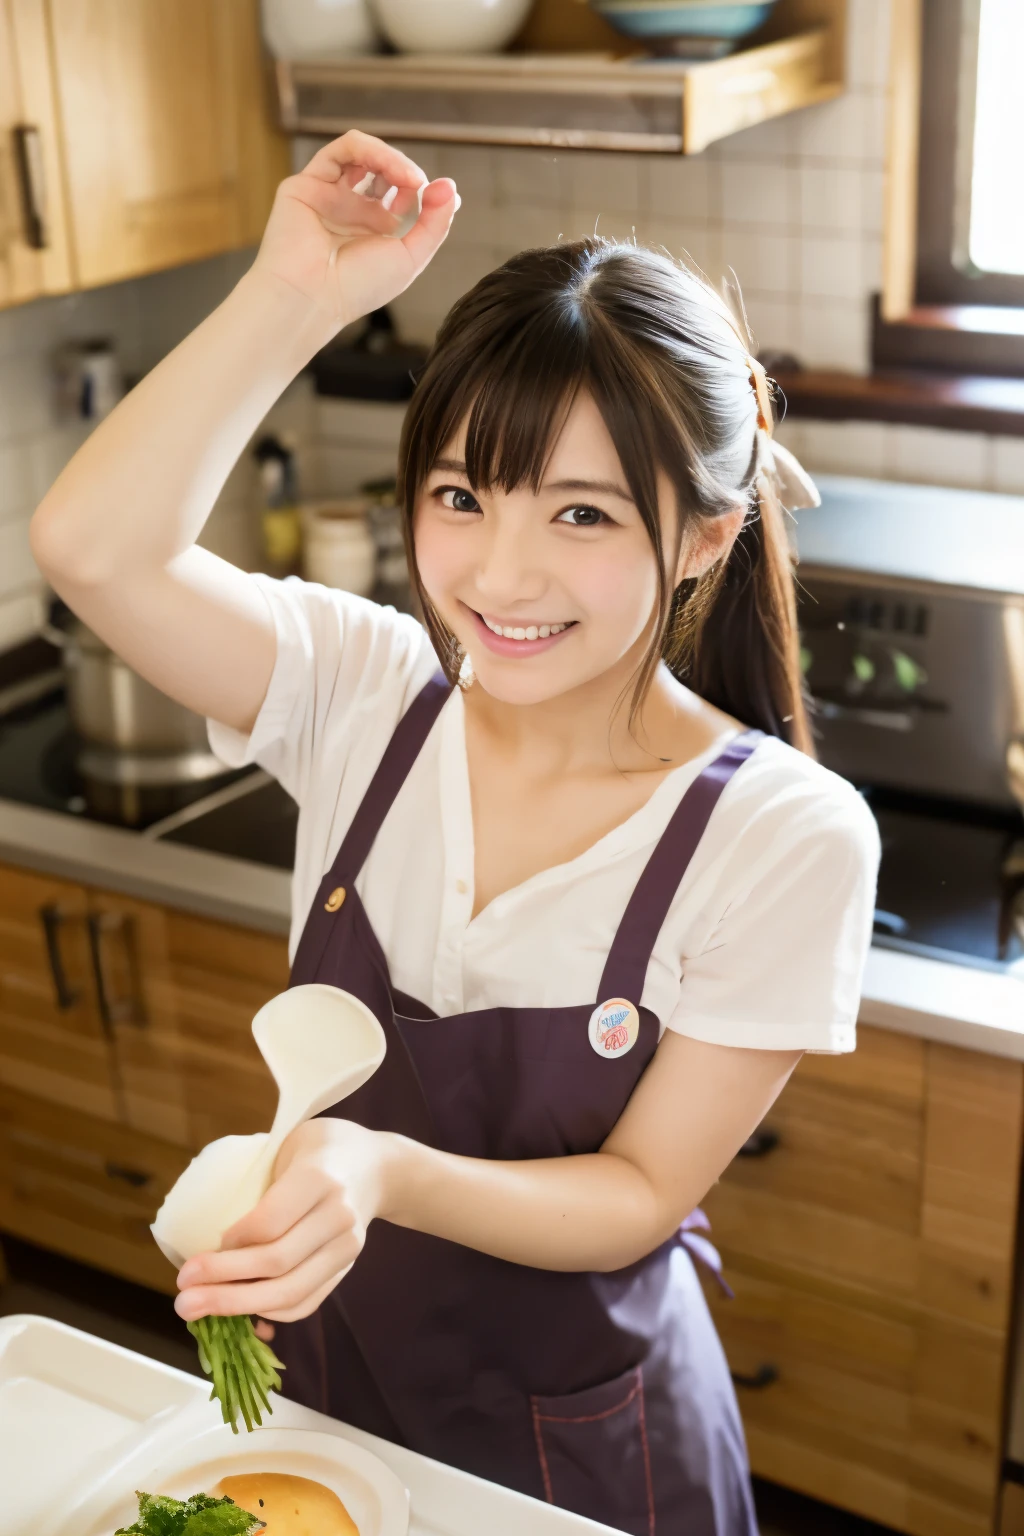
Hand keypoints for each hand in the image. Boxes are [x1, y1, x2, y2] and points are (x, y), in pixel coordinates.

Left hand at [174, 1118, 393, 1323]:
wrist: (378, 1167)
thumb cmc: (320, 1149)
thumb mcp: (288, 1144)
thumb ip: (259, 1186)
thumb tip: (212, 1239)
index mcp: (319, 1177)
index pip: (268, 1223)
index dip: (229, 1247)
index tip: (195, 1256)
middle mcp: (338, 1215)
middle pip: (277, 1263)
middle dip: (223, 1284)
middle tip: (181, 1297)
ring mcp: (347, 1246)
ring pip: (291, 1292)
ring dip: (239, 1306)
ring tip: (198, 1311)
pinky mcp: (347, 1268)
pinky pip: (306, 1303)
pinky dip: (269, 1313)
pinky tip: (239, 1312)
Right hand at [250, 130, 459, 330]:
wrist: (313, 296)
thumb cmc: (359, 288)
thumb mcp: (411, 257)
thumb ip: (435, 224)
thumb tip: (450, 187)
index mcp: (374, 232)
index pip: (404, 195)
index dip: (424, 190)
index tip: (441, 195)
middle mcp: (351, 212)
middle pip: (385, 172)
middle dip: (406, 172)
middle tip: (419, 184)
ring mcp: (329, 196)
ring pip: (363, 155)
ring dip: (390, 158)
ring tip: (406, 175)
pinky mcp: (307, 184)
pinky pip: (341, 150)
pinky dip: (368, 149)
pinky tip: (388, 165)